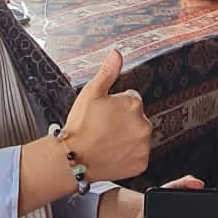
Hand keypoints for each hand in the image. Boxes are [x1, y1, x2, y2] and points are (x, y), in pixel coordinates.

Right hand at [65, 48, 151, 181]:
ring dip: (127, 139)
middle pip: (137, 119)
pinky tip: (113, 154)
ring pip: (138, 137)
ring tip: (107, 142)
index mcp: (133, 104)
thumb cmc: (80, 126)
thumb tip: (116, 54)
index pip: (132, 100)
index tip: (104, 114)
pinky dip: (129, 156)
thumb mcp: (91, 93)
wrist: (73, 159)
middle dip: (124, 122)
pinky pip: (138, 156)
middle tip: (104, 129)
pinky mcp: (141, 163)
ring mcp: (143, 146)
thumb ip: (107, 72)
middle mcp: (143, 124)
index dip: (116, 106)